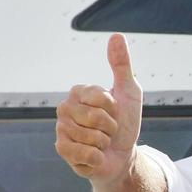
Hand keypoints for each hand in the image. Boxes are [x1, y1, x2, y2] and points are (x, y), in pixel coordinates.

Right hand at [55, 33, 143, 186]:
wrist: (124, 154)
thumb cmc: (125, 122)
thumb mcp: (130, 92)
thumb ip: (122, 64)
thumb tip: (116, 35)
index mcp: (79, 92)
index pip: (98, 95)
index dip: (113, 107)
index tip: (115, 110)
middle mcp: (65, 108)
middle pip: (93, 117)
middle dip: (110, 126)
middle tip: (110, 129)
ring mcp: (61, 129)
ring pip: (89, 136)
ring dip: (104, 142)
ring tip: (103, 141)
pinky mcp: (62, 150)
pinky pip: (83, 153)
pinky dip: (97, 157)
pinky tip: (96, 155)